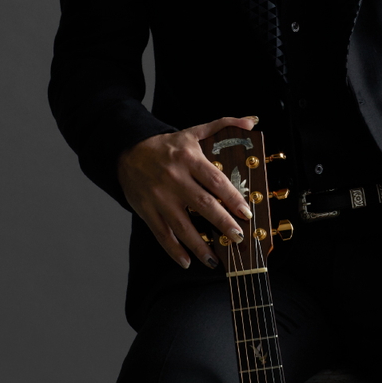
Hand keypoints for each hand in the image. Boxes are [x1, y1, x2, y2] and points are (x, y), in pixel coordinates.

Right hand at [117, 116, 258, 269]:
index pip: (214, 180)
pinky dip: (174, 250)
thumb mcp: (194, 131)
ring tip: (216, 260)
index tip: (246, 212)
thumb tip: (253, 121)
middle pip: (202, 204)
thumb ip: (224, 125)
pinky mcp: (147, 211)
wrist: (129, 150)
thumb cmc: (168, 145)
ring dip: (199, 246)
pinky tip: (187, 261)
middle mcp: (174, 179)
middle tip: (238, 237)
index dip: (231, 197)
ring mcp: (160, 197)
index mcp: (188, 159)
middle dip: (222, 223)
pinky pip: (162, 234)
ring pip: (182, 225)